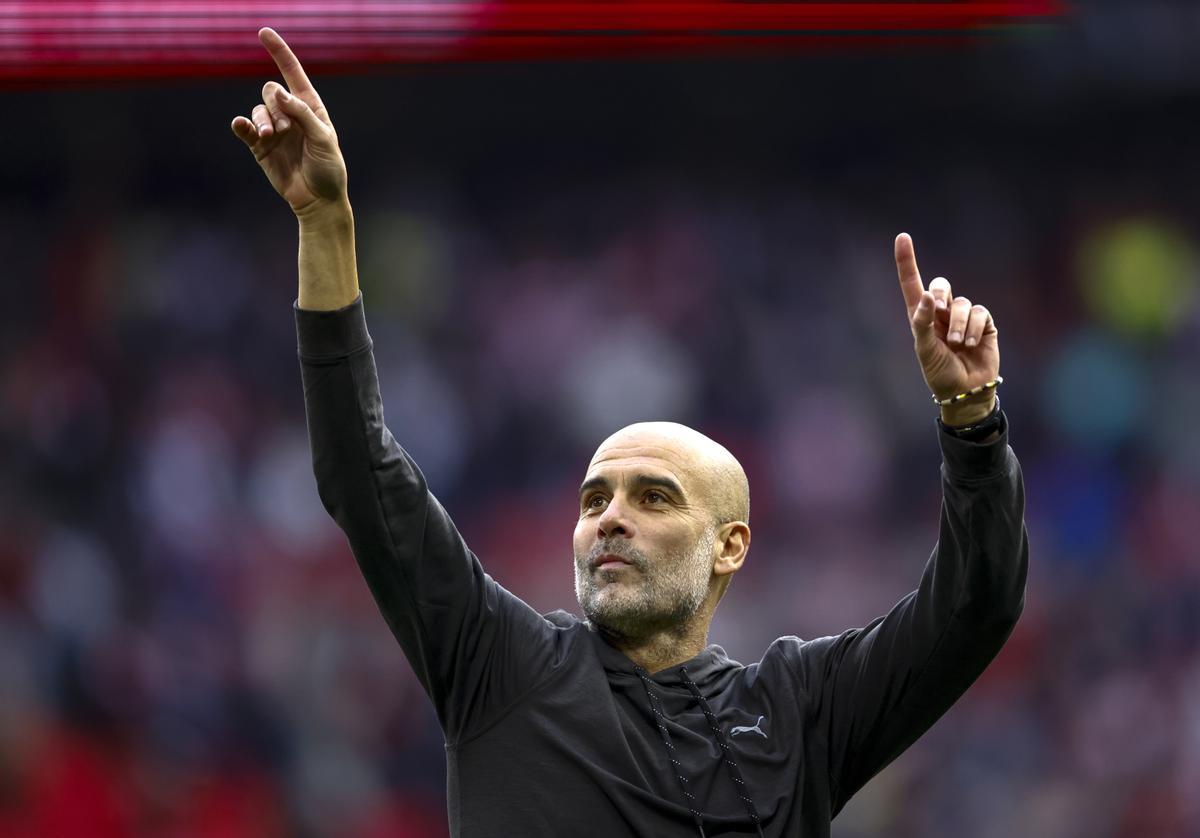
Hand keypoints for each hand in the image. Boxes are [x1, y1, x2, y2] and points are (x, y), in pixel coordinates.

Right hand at [230, 28, 347, 216]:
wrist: (318, 200)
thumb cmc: (328, 168)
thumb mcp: (323, 139)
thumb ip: (302, 113)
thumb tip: (277, 91)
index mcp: (310, 108)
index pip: (292, 74)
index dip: (279, 52)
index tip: (264, 32)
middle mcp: (290, 115)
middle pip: (270, 91)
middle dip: (275, 106)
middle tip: (285, 128)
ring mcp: (273, 130)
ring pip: (258, 110)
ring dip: (262, 121)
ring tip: (270, 137)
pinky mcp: (259, 146)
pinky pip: (245, 128)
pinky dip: (243, 125)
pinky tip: (241, 126)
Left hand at [894, 233, 1000, 422]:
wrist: (966, 391)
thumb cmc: (940, 372)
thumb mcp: (924, 350)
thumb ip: (922, 322)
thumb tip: (926, 297)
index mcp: (921, 317)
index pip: (912, 284)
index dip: (907, 261)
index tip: (902, 237)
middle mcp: (942, 313)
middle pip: (940, 285)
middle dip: (940, 294)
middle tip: (939, 311)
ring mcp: (964, 317)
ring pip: (962, 303)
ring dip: (959, 324)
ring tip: (957, 345)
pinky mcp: (984, 324)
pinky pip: (980, 313)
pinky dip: (975, 328)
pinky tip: (972, 344)